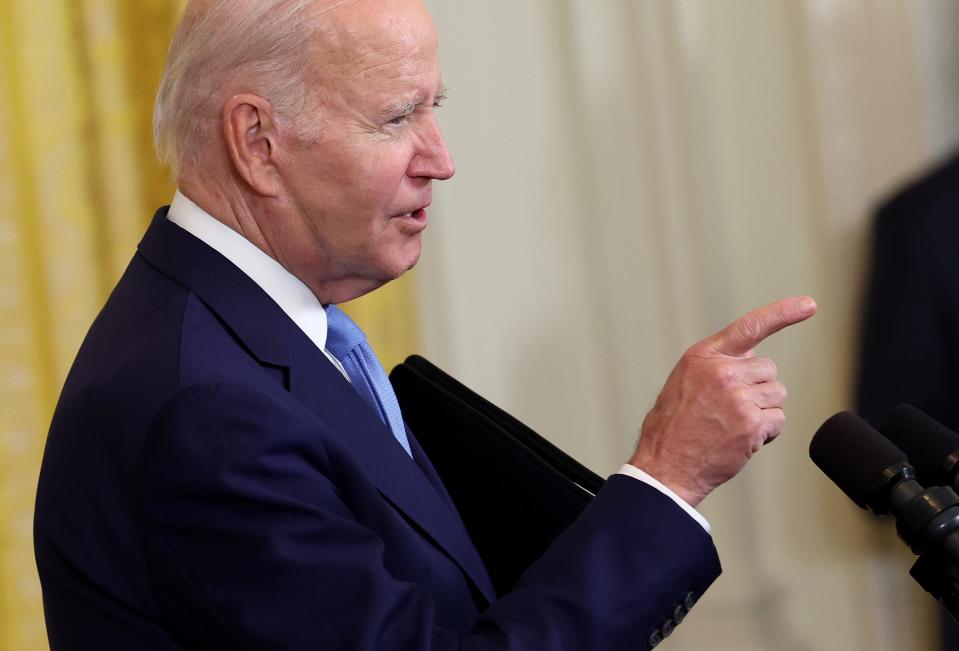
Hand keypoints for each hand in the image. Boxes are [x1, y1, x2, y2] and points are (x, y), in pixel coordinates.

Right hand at [629, 296, 816, 507]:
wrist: (665, 466)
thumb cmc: (672, 428)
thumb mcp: (684, 382)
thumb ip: (716, 365)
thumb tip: (750, 358)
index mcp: (703, 356)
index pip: (750, 326)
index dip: (783, 313)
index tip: (809, 305)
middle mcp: (722, 371)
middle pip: (769, 369)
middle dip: (758, 389)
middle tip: (731, 409)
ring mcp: (738, 397)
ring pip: (777, 395)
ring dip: (763, 411)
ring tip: (733, 425)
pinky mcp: (751, 423)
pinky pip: (778, 421)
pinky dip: (766, 433)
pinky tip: (741, 439)